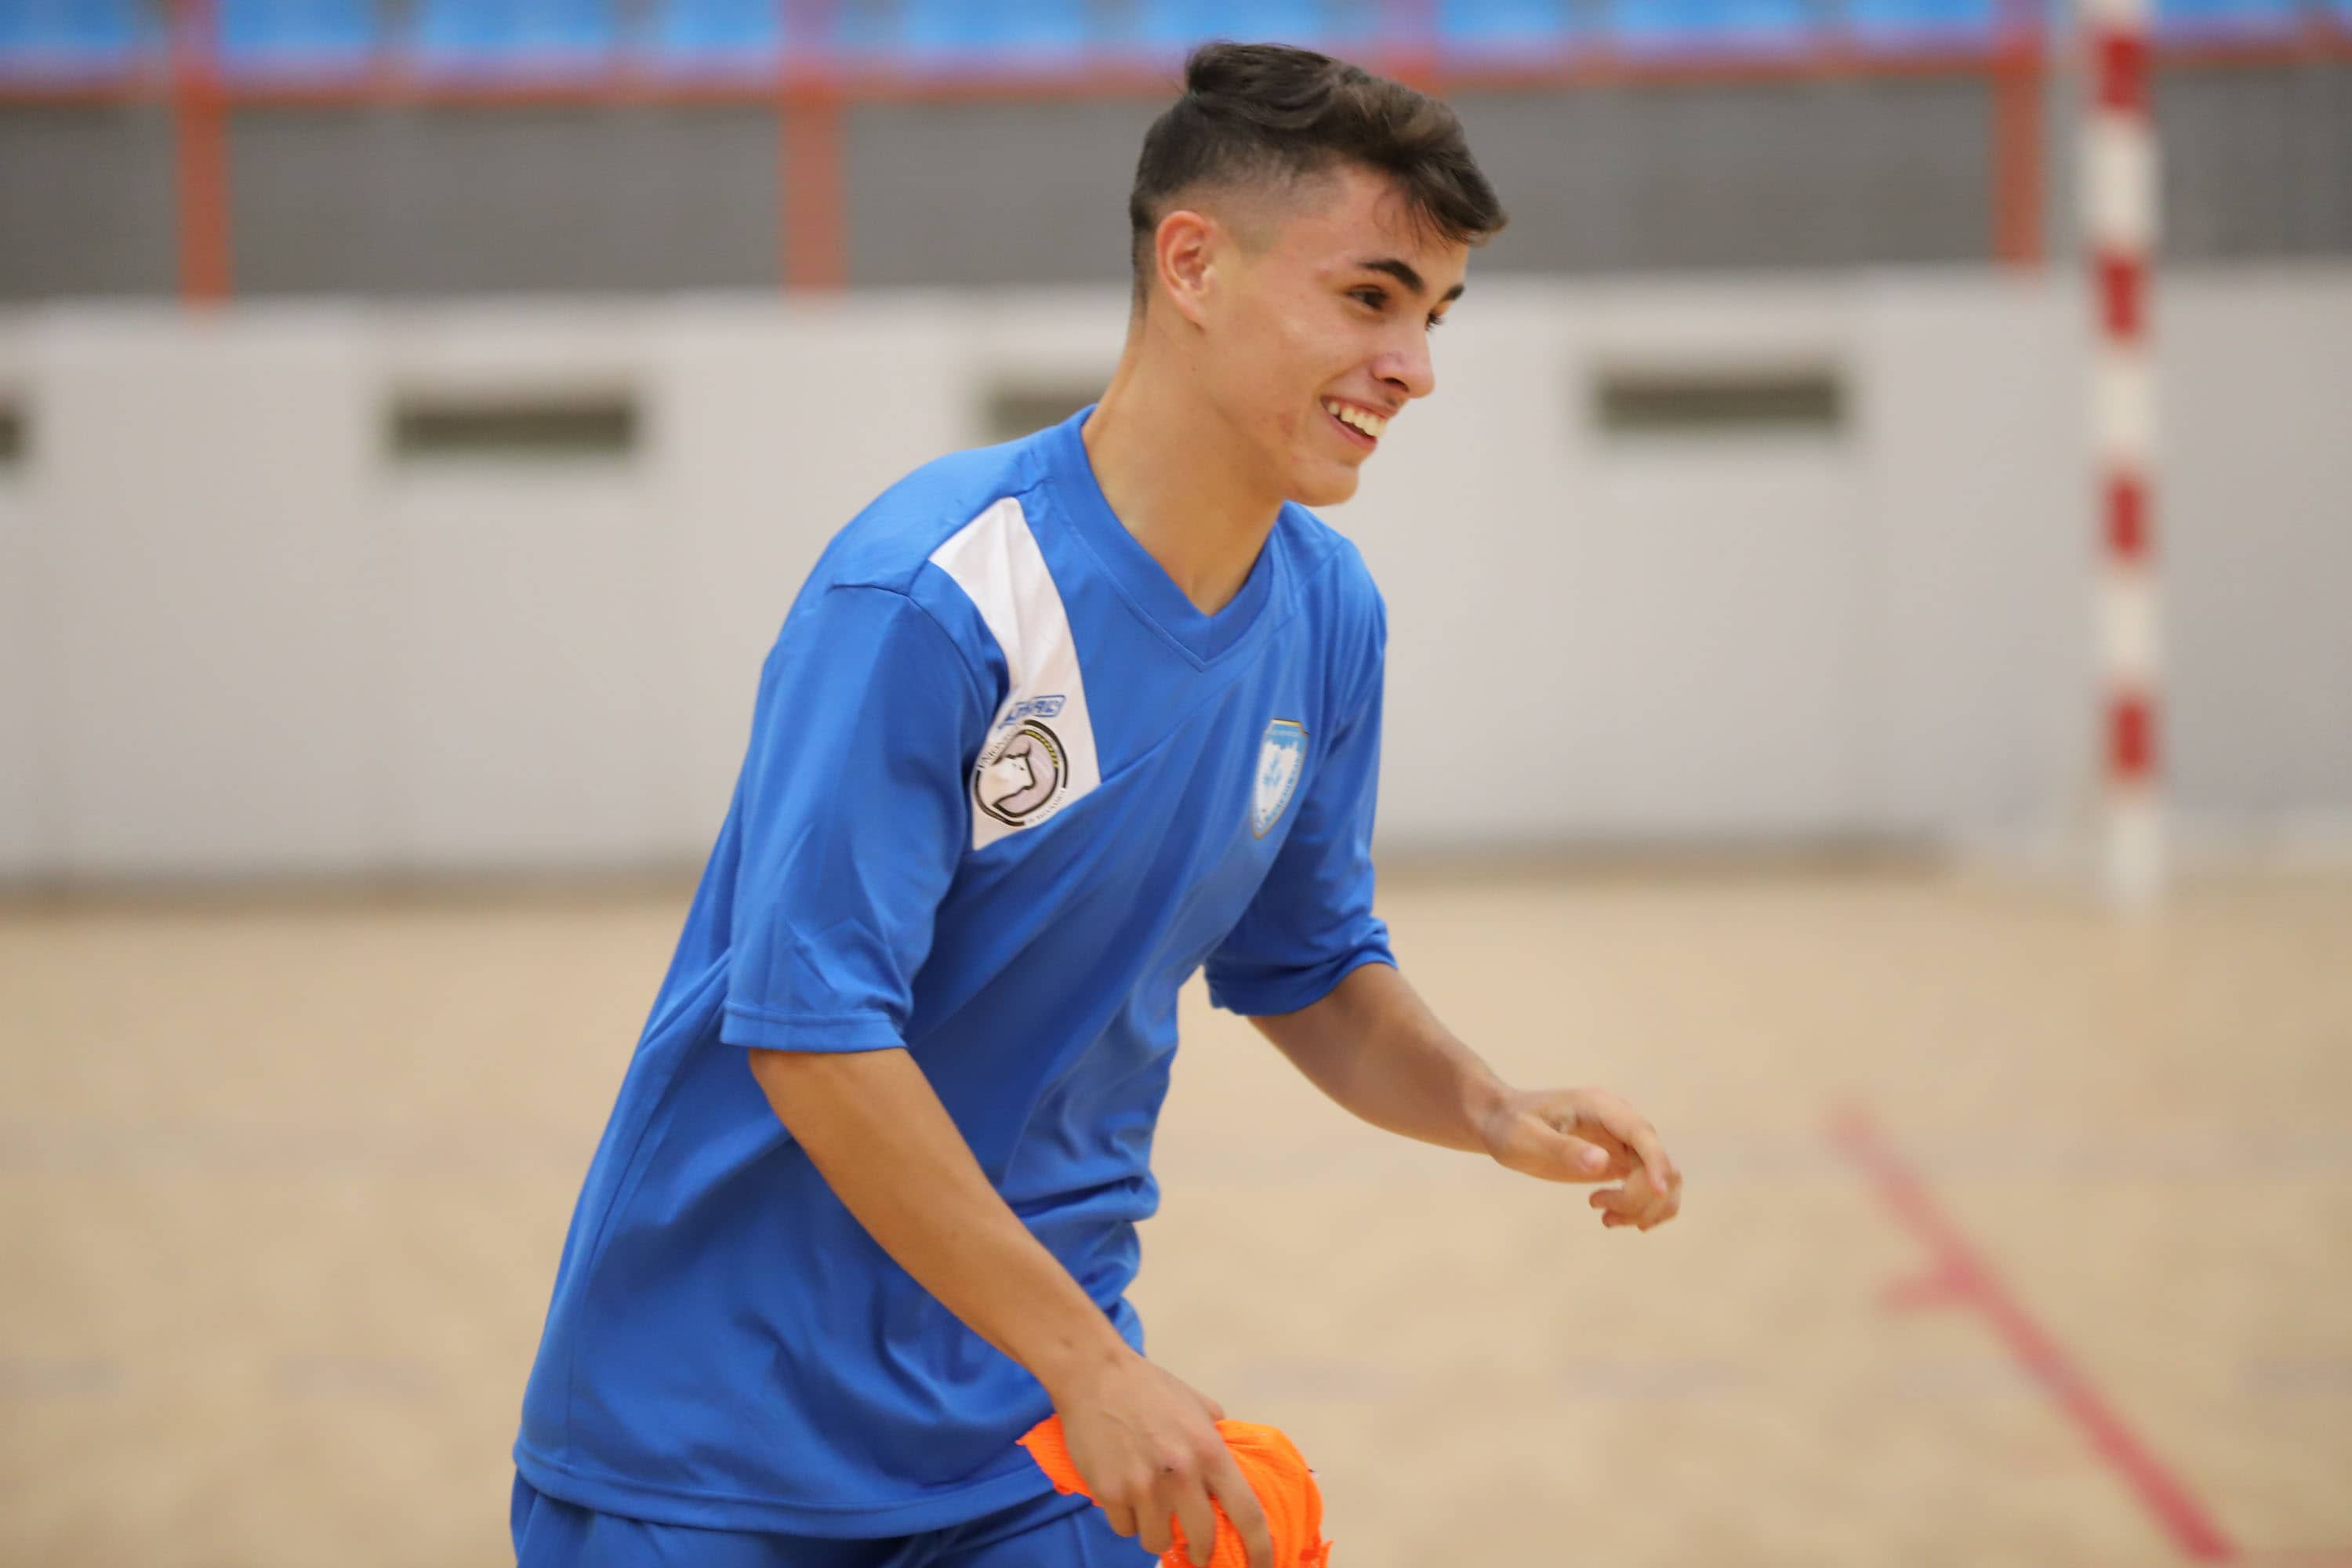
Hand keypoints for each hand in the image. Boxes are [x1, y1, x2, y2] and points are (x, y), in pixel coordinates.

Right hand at [1044, 1349, 1273, 1567]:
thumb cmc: (1148, 1387)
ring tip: (1150, 1509)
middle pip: (1202, 1540)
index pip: (1247, 1513)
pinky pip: (1125, 1529)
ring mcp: (1144, 1487)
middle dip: (1202, 1554)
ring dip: (1157, 1533)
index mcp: (1210, 1452)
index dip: (1260, 1549)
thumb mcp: (1197, 1405)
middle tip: (1198, 1552)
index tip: (1262, 1566)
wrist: (1094, 1375)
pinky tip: (1123, 1495)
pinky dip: (1126, 1519)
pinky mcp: (1111, 1493)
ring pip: (1157, 1542)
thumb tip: (1232, 1465)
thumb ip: (1217, 1437)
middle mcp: (1181, 1474)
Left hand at [1478, 1085, 1682, 1230]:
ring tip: (1606, 1219)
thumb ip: (1563, 1149)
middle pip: (1658, 1161)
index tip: (1657, 1192)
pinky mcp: (1621, 1162)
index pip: (1643, 1133)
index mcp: (1601, 1106)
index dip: (1656, 1163)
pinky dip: (1643, 1209)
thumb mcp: (1526, 1139)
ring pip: (1663, 1178)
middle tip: (1599, 1209)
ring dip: (1644, 1207)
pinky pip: (1651, 1188)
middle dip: (1639, 1196)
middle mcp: (1620, 1122)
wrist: (1501, 1123)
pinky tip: (1614, 1218)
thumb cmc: (1509, 1126)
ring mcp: (1624, 1143)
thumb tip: (1602, 1162)